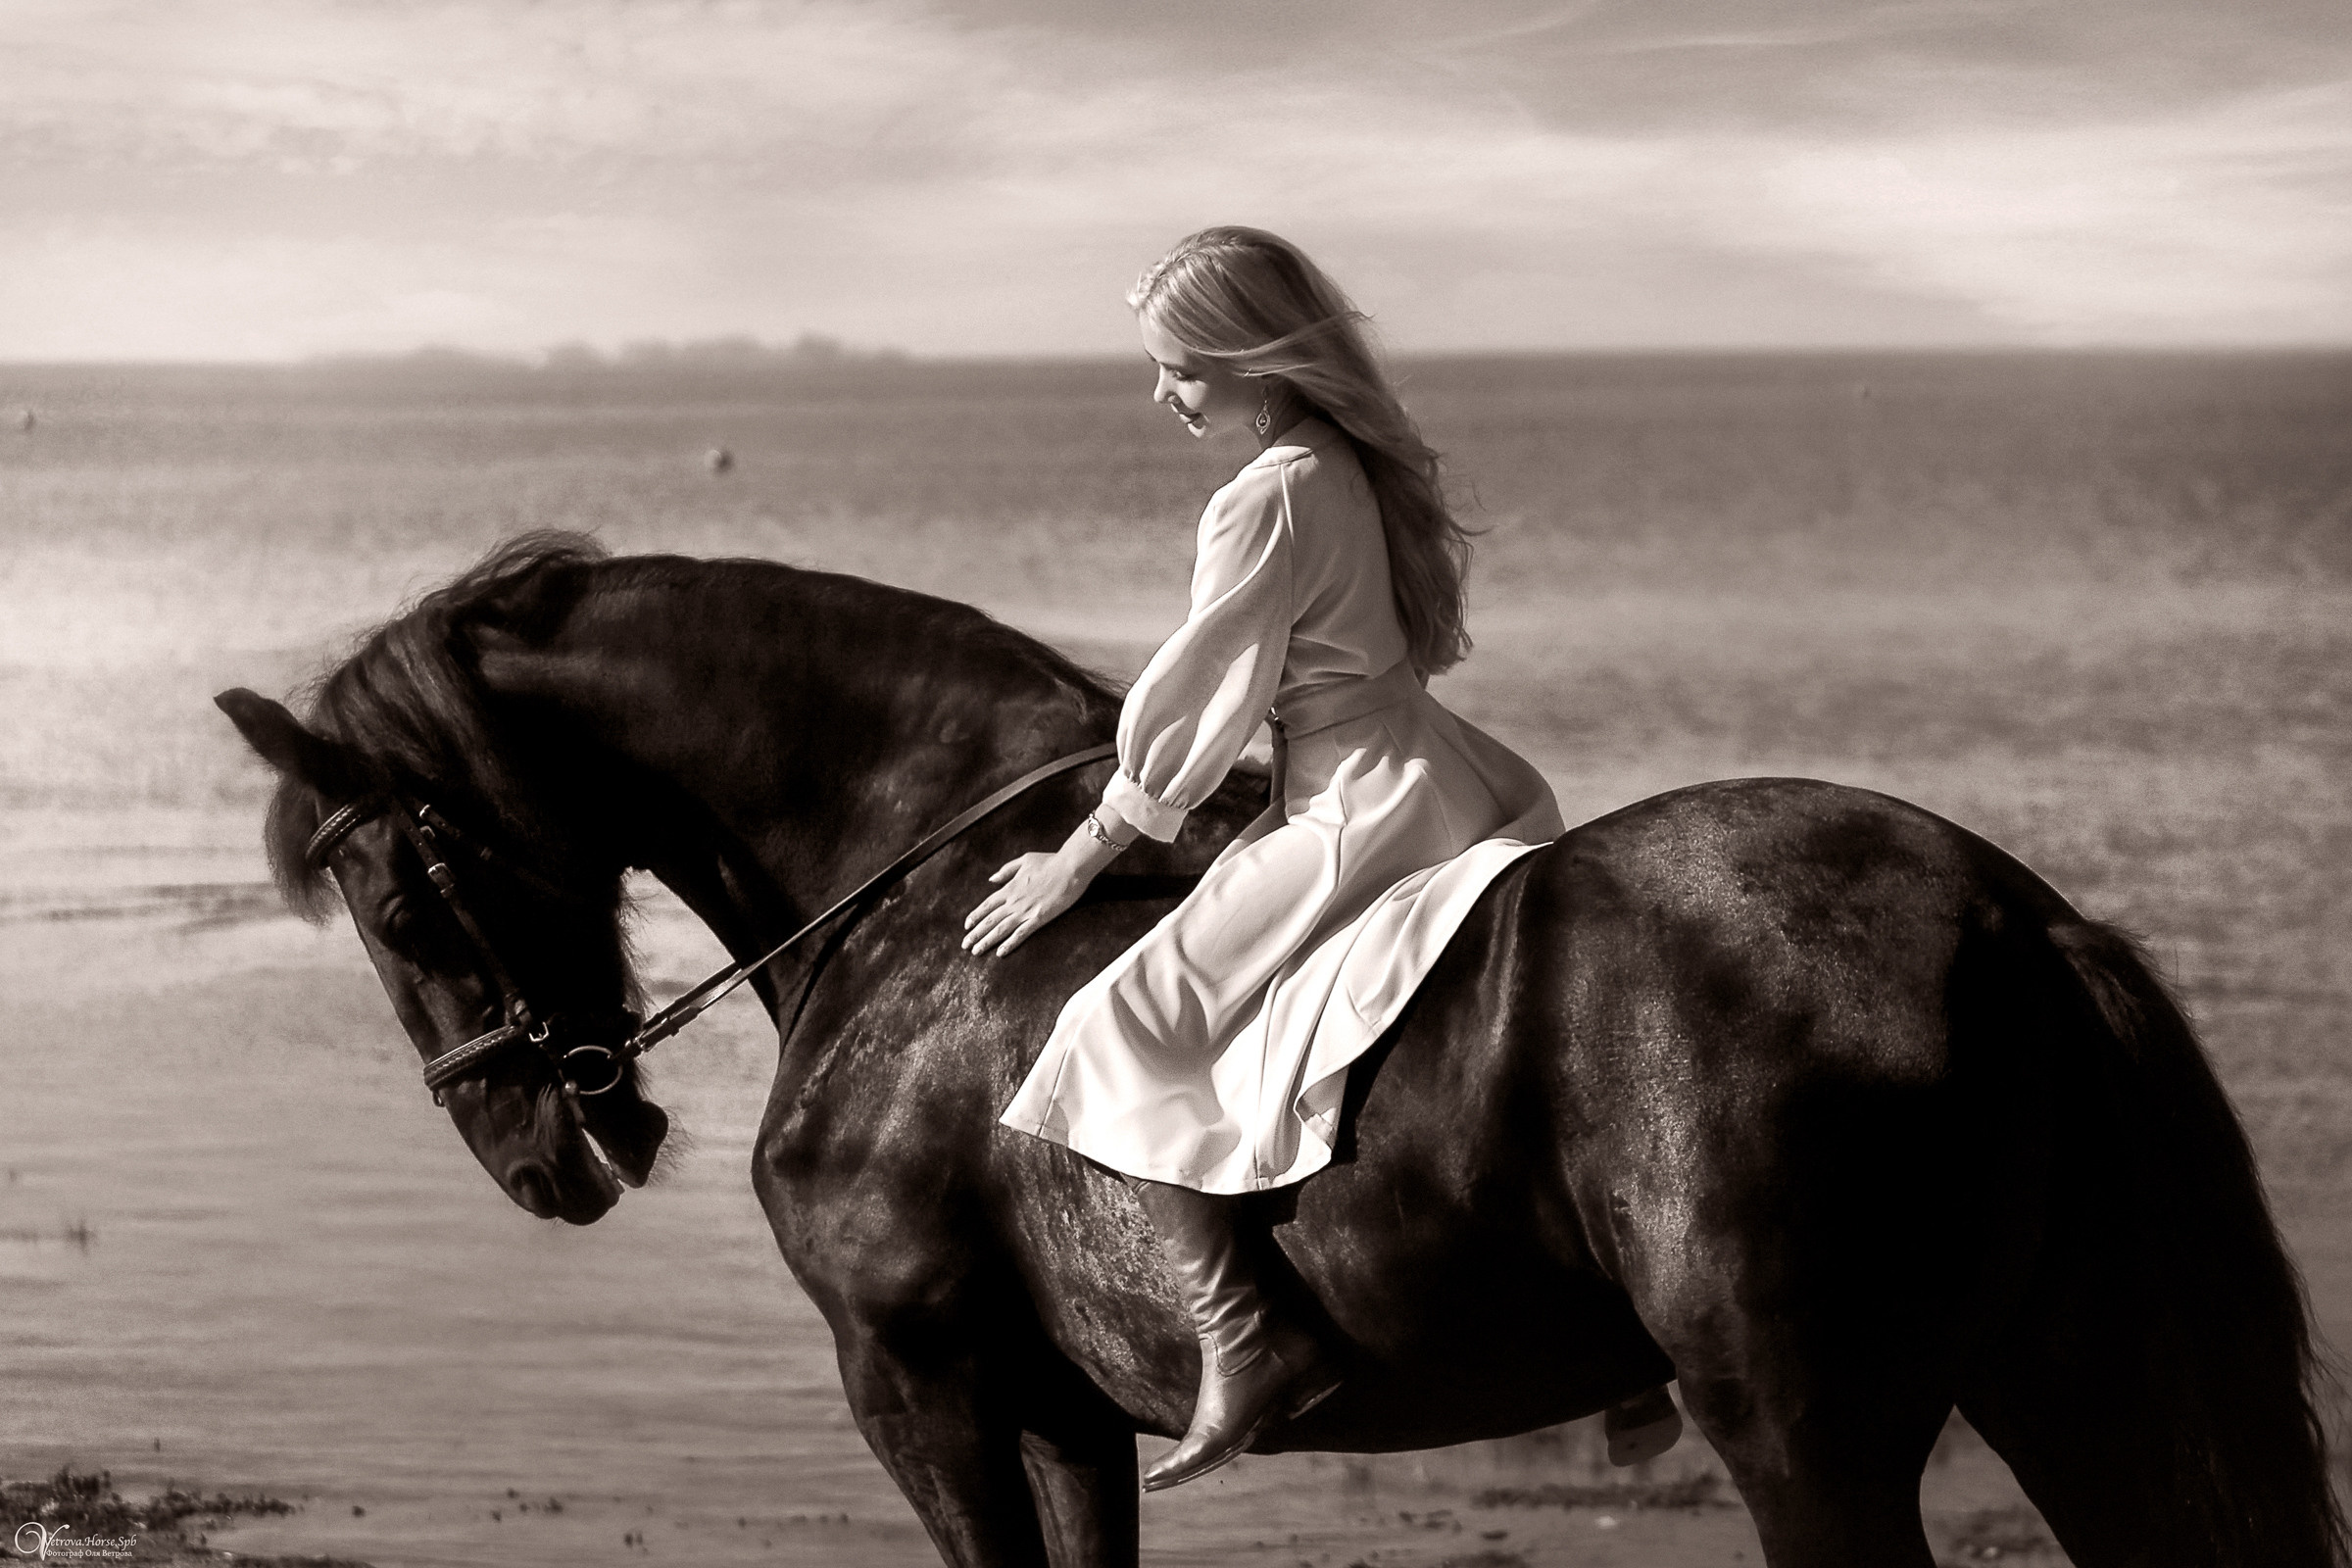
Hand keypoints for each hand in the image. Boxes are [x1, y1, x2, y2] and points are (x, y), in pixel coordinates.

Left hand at [963, 850, 1088, 956]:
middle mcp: (1014, 901)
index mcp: (1010, 888)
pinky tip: (1000, 953)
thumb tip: (991, 880)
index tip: (966, 926)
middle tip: (965, 945)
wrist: (1070, 867)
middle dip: (975, 934)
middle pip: (989, 920)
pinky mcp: (1039, 918)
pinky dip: (1009, 944)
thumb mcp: (1024, 860)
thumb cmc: (1050, 861)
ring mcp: (1025, 911)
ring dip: (987, 941)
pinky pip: (1021, 934)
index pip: (987, 905)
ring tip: (976, 951)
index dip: (975, 916)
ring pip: (1001, 929)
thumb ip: (1006, 870)